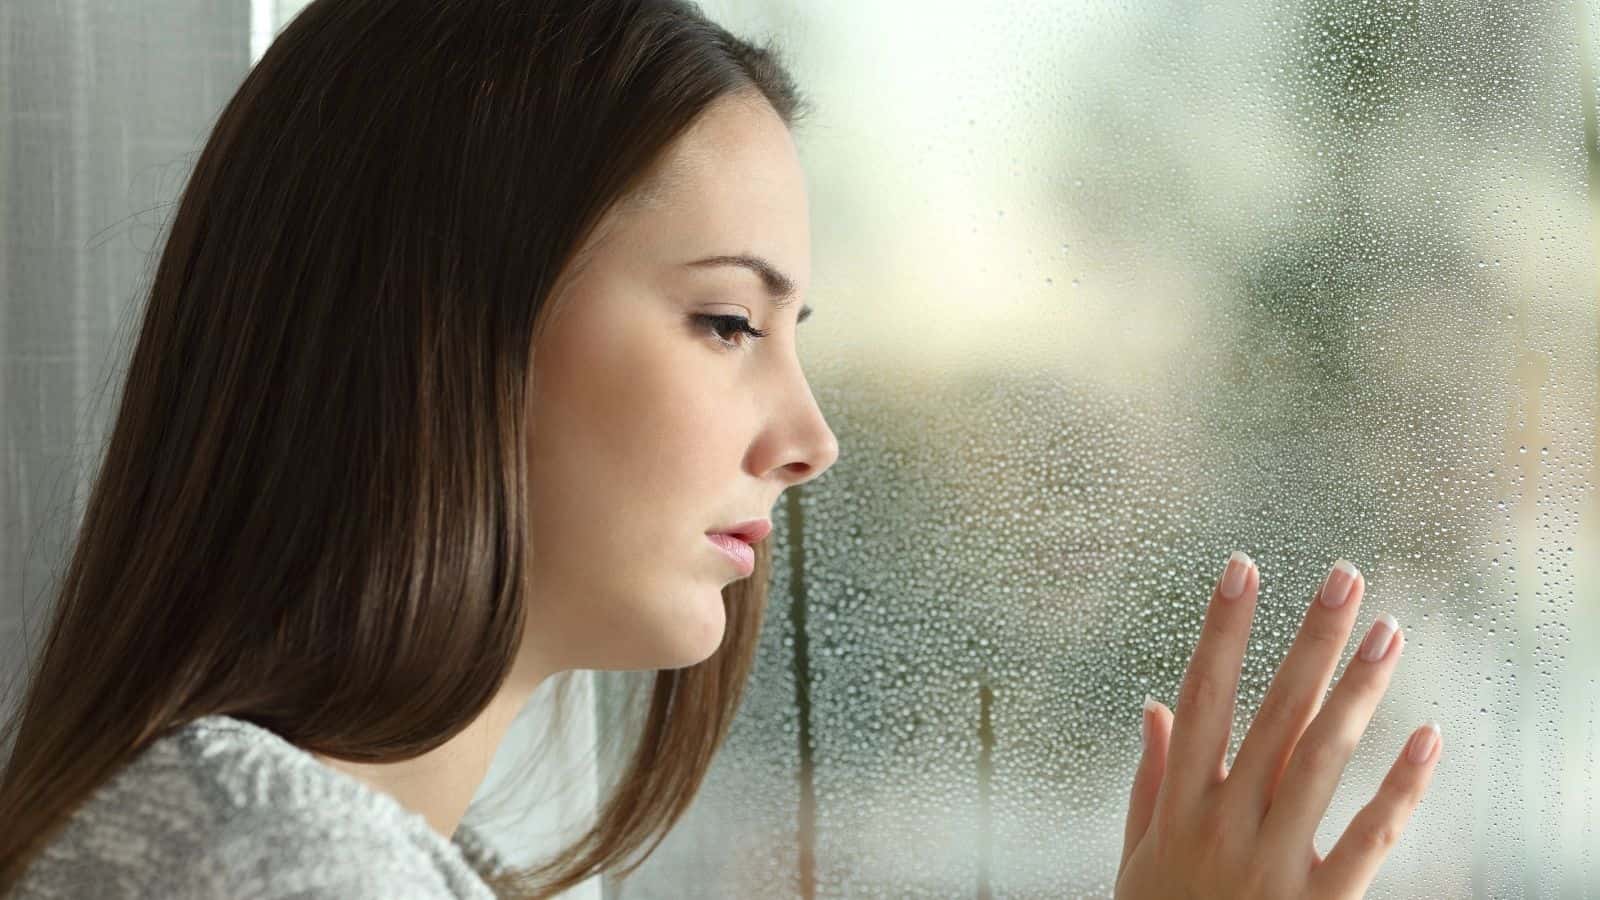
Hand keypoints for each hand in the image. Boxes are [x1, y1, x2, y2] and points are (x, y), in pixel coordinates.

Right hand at [1115, 552, 1441, 898]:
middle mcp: (1228, 821)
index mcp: (1179, 804)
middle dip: (1310, 641)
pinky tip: (1427, 737)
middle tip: (1344, 579)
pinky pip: (1370, 838)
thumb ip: (1149, 779)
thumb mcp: (1136, 855)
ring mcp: (1277, 861)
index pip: (1201, 696)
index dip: (1221, 631)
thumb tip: (1155, 708)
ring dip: (1358, 692)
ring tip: (1389, 632)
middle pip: (1274, 714)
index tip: (1241, 570)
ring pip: (1323, 760)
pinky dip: (1402, 787)